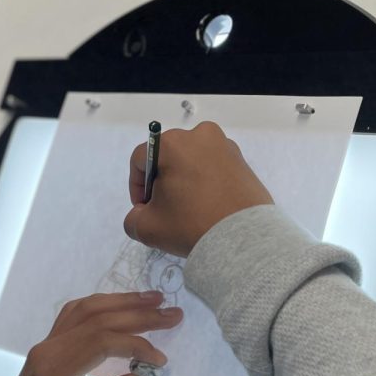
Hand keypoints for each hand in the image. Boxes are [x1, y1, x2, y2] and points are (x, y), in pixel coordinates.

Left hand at [0, 291, 181, 375]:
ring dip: (123, 302)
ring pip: (86, 309)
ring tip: (155, 300)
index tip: (160, 360)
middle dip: (139, 314)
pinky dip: (102, 305)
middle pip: (98, 319)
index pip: (101, 342)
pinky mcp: (48, 344)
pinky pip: (75, 313)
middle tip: (174, 314)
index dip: (136, 344)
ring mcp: (46, 344)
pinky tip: (122, 305)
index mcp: (55, 374)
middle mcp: (49, 350)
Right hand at [123, 120, 273, 256]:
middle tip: (166, 210)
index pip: (141, 159)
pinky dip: (207, 184)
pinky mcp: (243, 162)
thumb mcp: (147, 228)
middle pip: (169, 157)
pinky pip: (214, 169)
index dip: (137, 186)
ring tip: (190, 211)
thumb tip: (142, 212)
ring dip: (185, 182)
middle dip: (162, 182)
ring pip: (193, 162)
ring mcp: (225, 147)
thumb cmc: (191, 226)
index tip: (144, 208)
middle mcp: (200, 136)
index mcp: (173, 143)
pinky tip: (209, 208)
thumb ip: (133, 218)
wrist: (243, 239)